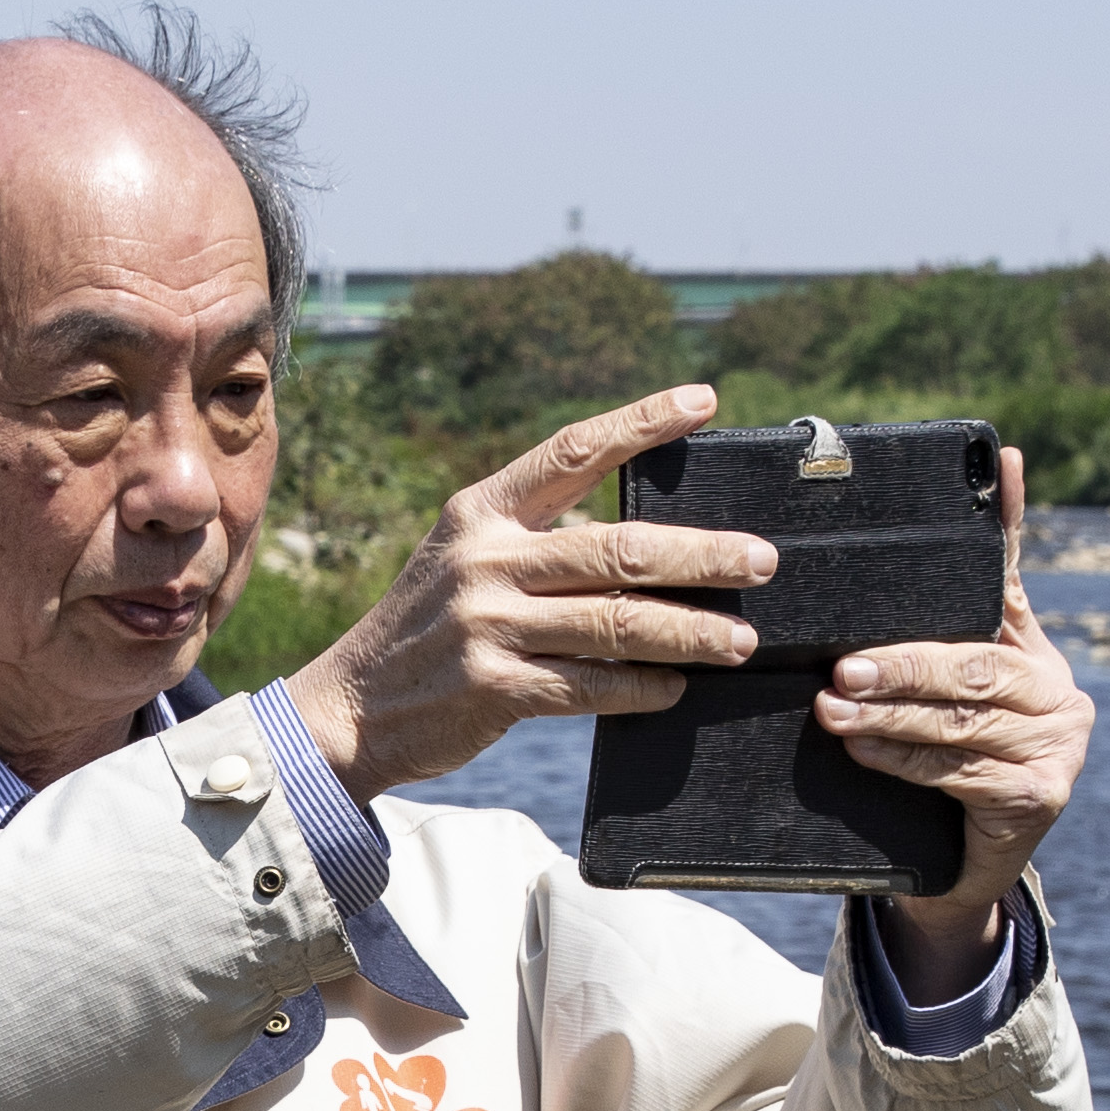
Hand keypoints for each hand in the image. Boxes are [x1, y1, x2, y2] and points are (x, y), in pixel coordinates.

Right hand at [274, 381, 767, 797]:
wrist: (347, 709)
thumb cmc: (425, 631)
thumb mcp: (461, 560)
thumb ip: (535, 540)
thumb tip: (646, 541)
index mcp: (480, 512)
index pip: (573, 450)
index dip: (643, 422)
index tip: (704, 401)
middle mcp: (484, 560)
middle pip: (619, 548)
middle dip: (702, 555)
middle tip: (762, 560)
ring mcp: (487, 625)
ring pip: (617, 621)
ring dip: (691, 632)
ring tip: (742, 641)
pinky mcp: (494, 689)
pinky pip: (592, 686)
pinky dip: (644, 688)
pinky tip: (677, 688)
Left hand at [822, 440, 1088, 991]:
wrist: (963, 868)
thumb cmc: (939, 764)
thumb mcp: (932, 701)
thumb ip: (921, 638)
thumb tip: (864, 567)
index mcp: (1030, 650)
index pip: (1012, 575)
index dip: (1008, 518)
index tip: (1006, 460)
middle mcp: (1058, 690)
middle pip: (975, 666)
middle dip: (905, 664)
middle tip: (843, 668)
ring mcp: (1059, 744)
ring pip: (962, 721)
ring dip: (891, 715)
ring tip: (834, 709)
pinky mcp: (1041, 796)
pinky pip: (960, 771)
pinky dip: (905, 759)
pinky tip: (864, 749)